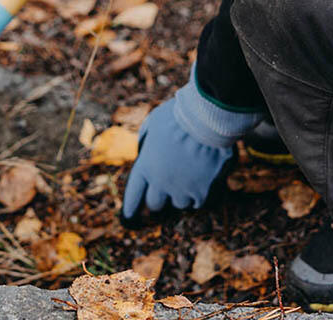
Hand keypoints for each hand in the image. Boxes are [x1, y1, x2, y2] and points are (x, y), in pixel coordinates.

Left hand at [121, 98, 232, 219]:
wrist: (204, 121)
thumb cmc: (177, 117)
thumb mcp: (153, 123)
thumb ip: (147, 140)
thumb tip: (145, 150)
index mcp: (146, 165)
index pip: (134, 193)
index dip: (130, 206)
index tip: (128, 215)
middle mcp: (160, 182)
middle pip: (155, 203)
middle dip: (158, 198)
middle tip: (165, 191)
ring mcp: (180, 188)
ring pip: (178, 204)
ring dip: (181, 194)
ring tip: (188, 180)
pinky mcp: (200, 191)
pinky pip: (197, 202)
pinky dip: (198, 195)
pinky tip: (201, 186)